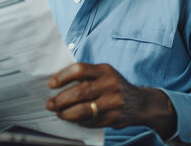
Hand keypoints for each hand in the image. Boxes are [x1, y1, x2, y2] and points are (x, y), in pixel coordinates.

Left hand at [46, 63, 176, 138]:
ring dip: (67, 113)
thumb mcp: (104, 75)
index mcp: (105, 70)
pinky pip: (91, 121)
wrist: (141, 103)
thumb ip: (86, 77)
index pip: (79, 69)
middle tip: (50, 104)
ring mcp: (113, 102)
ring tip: (59, 113)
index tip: (51, 84)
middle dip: (61, 99)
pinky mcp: (114, 118)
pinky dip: (79, 121)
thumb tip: (58, 85)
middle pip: (80, 91)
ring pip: (84, 109)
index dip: (63, 77)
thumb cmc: (115, 86)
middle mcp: (110, 84)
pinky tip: (73, 119)